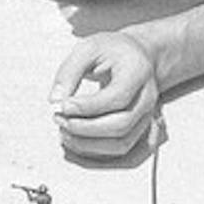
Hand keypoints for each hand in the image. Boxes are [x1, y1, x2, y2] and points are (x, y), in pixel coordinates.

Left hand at [49, 31, 159, 158]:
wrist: (138, 57)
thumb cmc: (112, 51)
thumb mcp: (88, 48)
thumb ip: (69, 72)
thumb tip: (55, 100)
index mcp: (138, 72)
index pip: (116, 98)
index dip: (87, 107)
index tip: (63, 105)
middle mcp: (148, 98)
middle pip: (121, 125)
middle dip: (85, 129)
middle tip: (59, 120)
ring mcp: (147, 117)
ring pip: (122, 145)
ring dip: (89, 145)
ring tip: (64, 132)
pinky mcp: (140, 131)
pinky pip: (123, 155)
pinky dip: (97, 156)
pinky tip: (75, 144)